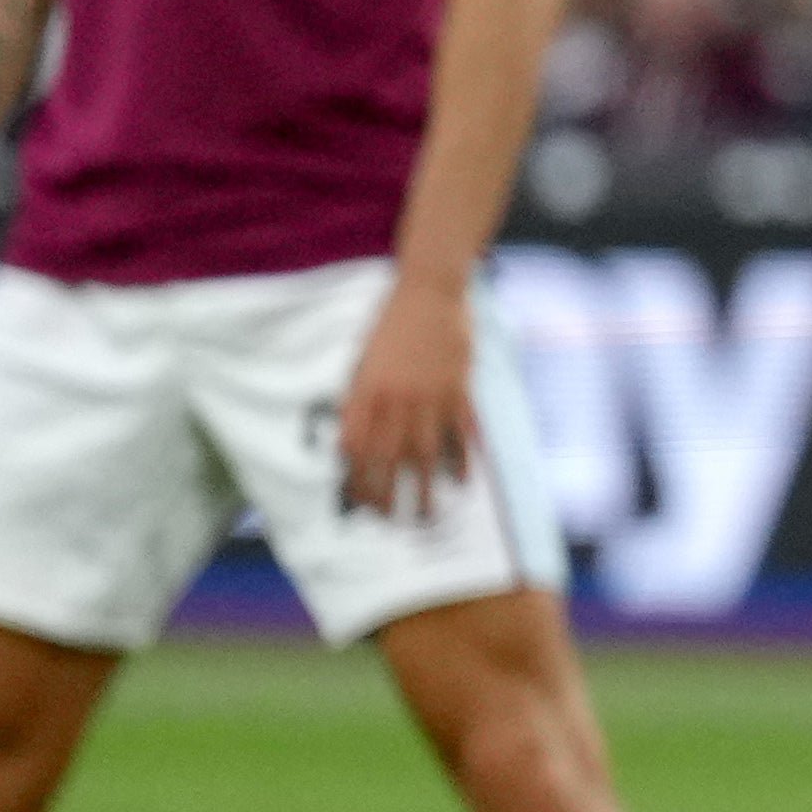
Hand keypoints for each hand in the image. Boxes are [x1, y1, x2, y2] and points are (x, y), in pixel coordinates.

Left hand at [336, 268, 484, 521]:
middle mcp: (396, 399)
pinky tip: (460, 481)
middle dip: (389, 493)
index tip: (359, 503)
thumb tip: (350, 444)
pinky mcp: (458, 389)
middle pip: (390, 457)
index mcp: (367, 391)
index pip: (358, 448)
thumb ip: (358, 401)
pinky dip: (460, 459)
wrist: (429, 292)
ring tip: (428, 514)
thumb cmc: (389, 324)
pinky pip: (459, 432)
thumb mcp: (362, 361)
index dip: (358, 478)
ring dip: (425, 487)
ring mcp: (430, 396)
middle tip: (391, 519)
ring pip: (425, 452)